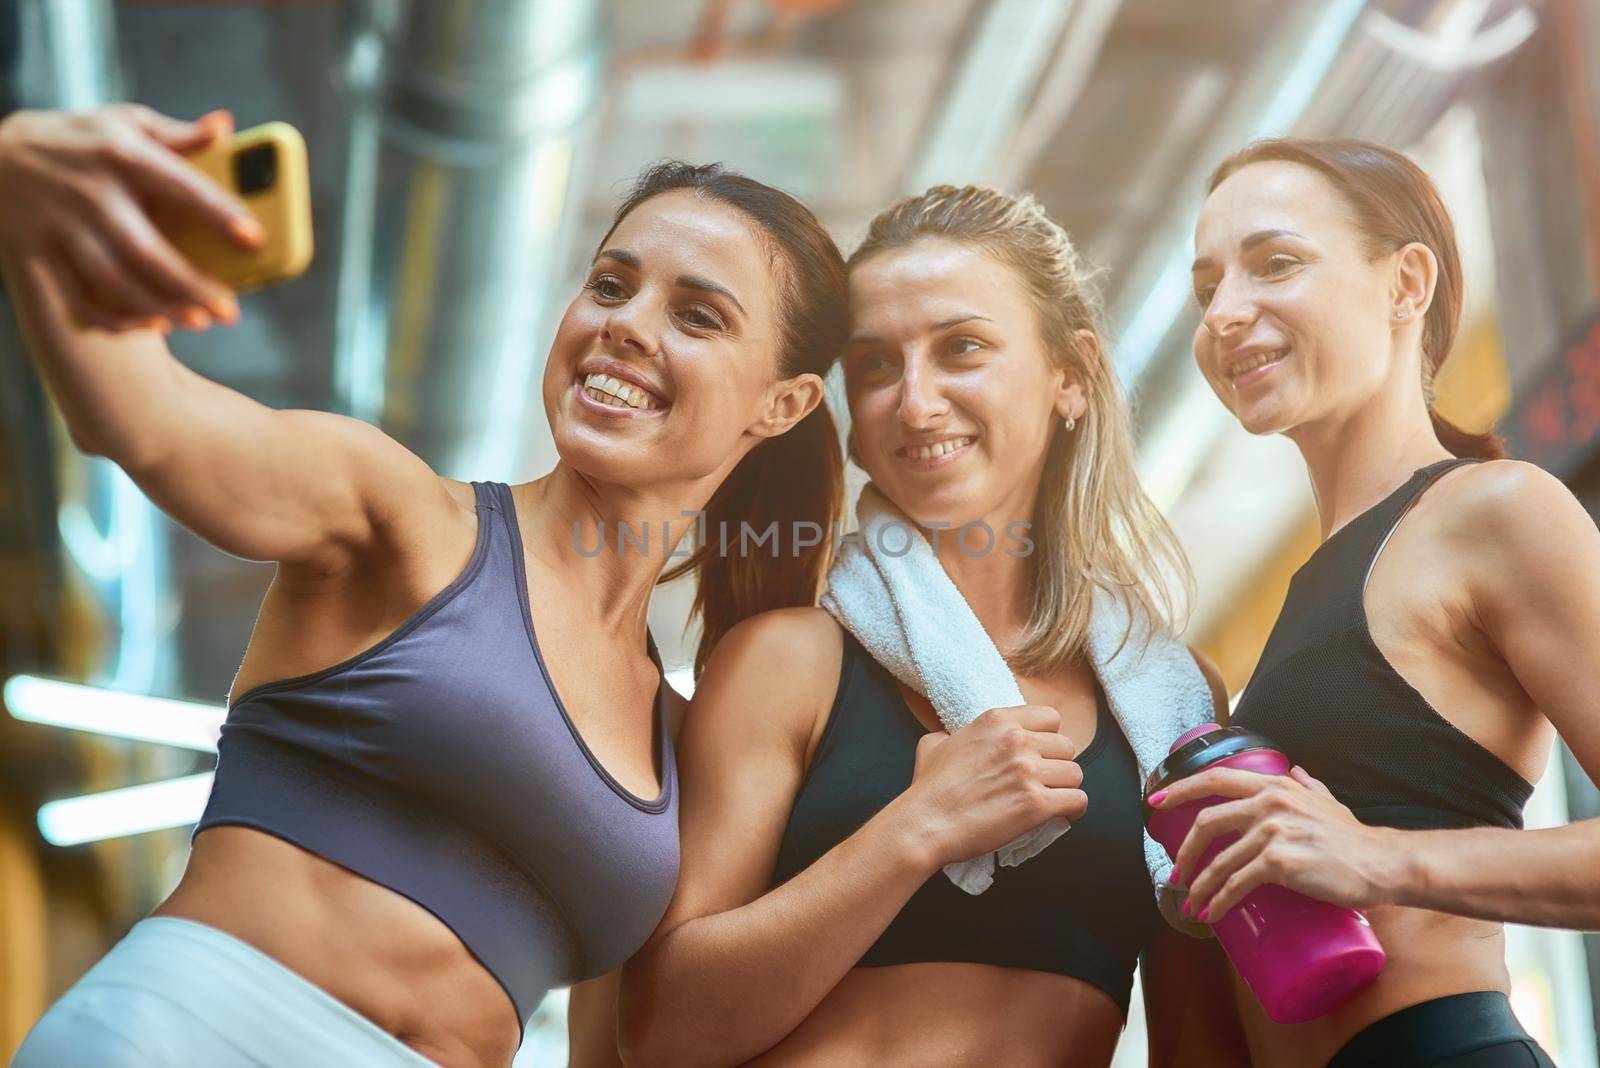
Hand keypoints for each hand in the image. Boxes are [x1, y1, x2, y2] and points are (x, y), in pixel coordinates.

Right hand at [0, 104, 264, 332]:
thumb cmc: (81, 140)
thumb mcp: (122, 122)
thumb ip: (176, 133)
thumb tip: (225, 126)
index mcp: (120, 154)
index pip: (179, 186)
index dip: (219, 214)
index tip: (255, 240)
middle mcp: (88, 192)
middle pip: (145, 251)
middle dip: (190, 286)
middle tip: (229, 311)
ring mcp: (58, 226)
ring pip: (113, 281)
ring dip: (158, 308)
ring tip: (198, 321)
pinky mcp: (35, 253)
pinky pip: (77, 299)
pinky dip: (115, 319)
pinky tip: (150, 323)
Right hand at [900, 704, 1086, 867]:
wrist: (925, 823)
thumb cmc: (928, 788)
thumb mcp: (935, 744)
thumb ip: (955, 734)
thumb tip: (954, 737)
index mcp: (997, 721)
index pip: (1050, 717)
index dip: (1047, 737)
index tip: (1040, 753)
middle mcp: (1017, 740)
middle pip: (1066, 746)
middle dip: (1057, 764)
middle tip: (1043, 781)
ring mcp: (1028, 771)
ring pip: (1075, 774)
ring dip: (1065, 788)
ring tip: (1051, 800)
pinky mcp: (1037, 804)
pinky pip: (1077, 800)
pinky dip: (1072, 810)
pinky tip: (1060, 815)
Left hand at [1153, 765, 1399, 922]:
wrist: (1384, 863)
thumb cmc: (1356, 838)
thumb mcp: (1328, 801)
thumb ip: (1309, 786)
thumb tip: (1298, 770)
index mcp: (1274, 786)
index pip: (1215, 779)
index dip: (1181, 789)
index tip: (1156, 801)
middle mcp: (1268, 803)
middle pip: (1206, 823)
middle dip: (1185, 852)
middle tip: (1176, 872)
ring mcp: (1272, 831)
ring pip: (1219, 861)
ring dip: (1199, 886)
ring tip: (1192, 902)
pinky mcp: (1280, 862)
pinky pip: (1237, 883)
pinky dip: (1220, 901)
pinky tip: (1212, 913)